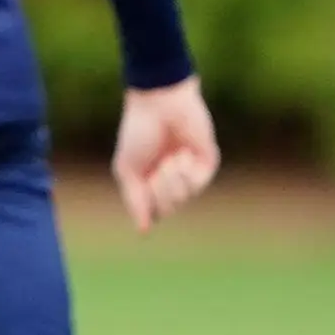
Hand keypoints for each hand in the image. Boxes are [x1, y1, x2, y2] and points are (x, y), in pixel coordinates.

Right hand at [111, 77, 219, 231]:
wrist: (159, 104)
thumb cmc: (139, 131)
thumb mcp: (127, 169)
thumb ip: (135, 201)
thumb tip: (143, 231)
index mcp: (151, 181)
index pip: (153, 212)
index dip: (145, 204)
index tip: (141, 184)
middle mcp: (172, 179)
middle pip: (167, 209)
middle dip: (158, 191)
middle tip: (157, 168)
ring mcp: (191, 172)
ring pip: (182, 199)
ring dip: (172, 179)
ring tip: (171, 157)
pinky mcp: (207, 162)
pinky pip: (196, 185)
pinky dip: (186, 172)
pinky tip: (183, 154)